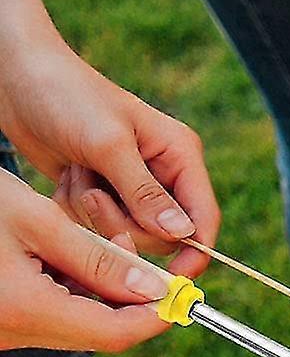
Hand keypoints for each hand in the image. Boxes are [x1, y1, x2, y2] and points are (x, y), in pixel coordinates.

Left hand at [0, 39, 219, 275]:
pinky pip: (98, 227)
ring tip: (77, 175)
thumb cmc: (66, 96)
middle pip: (162, 235)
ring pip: (128, 234)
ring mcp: (132, 187)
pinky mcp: (104, 194)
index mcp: (180, 155)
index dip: (196, 250)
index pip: (203, 216)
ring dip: (95, 214)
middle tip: (93, 194)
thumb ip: (145, 192)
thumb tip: (181, 234)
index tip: (175, 278)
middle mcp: (163, 174)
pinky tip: (67, 177)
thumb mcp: (107, 144)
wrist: (18, 79)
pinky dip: (77, 209)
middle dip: (123, 223)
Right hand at [0, 170, 170, 352]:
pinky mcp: (5, 318)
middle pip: (100, 329)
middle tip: (134, 249)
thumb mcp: (38, 220)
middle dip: (130, 295)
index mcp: (27, 311)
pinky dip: (75, 284)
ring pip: (79, 319)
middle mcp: (16, 332)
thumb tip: (155, 289)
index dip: (157, 315)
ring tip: (101, 237)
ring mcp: (8, 329)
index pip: (115, 333)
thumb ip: (99, 259)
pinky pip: (54, 309)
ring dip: (103, 286)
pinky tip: (73, 248)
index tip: (184, 291)